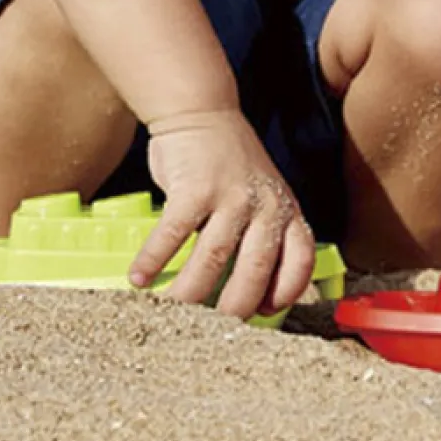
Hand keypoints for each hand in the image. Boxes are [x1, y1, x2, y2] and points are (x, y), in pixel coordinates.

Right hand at [128, 109, 315, 319]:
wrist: (201, 112)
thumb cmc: (230, 166)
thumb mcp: (265, 197)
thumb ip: (263, 238)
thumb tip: (254, 292)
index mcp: (287, 212)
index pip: (300, 261)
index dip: (286, 291)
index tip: (265, 311)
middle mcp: (265, 206)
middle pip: (256, 270)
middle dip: (235, 307)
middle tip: (214, 328)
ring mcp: (231, 196)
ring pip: (213, 258)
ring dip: (189, 291)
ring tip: (171, 312)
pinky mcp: (194, 188)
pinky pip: (174, 234)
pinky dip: (154, 260)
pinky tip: (139, 279)